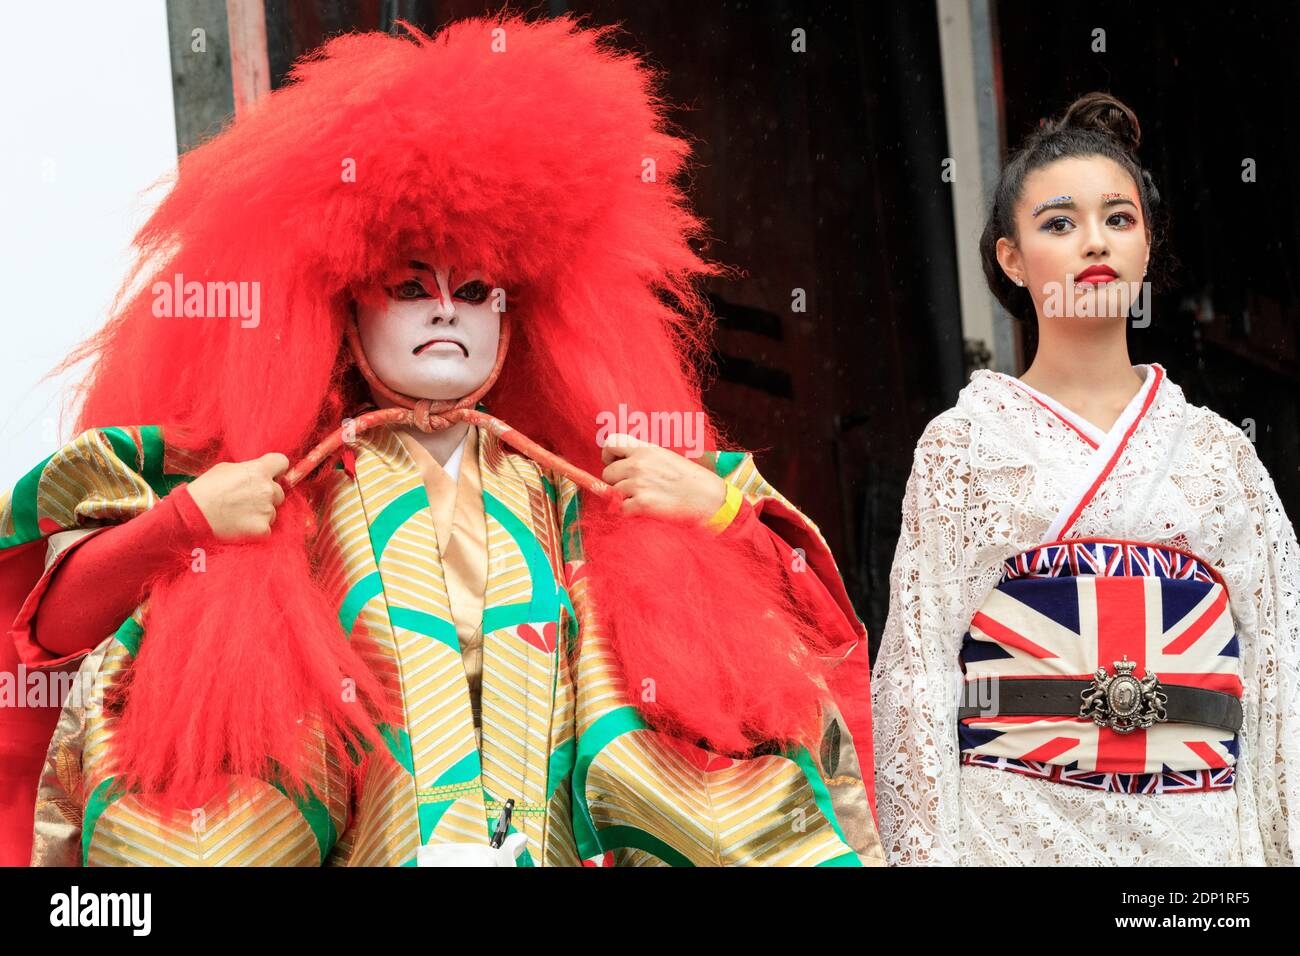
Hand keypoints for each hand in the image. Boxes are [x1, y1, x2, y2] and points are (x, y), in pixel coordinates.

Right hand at [185, 453, 288, 540]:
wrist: (193, 513)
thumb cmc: (205, 489)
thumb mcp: (226, 469)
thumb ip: (248, 469)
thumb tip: (257, 473)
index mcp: (259, 470)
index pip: (282, 462)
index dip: (276, 469)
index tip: (270, 475)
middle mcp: (267, 489)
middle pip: (278, 491)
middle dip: (266, 495)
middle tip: (246, 499)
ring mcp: (266, 510)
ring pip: (273, 511)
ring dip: (261, 513)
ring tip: (239, 514)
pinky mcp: (262, 529)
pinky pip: (267, 528)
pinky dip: (256, 529)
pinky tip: (240, 525)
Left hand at [600, 432, 726, 521]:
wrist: (710, 498)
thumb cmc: (691, 480)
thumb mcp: (666, 458)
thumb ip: (643, 457)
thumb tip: (620, 465)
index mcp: (646, 449)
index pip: (610, 443)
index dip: (609, 456)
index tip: (617, 465)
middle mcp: (639, 464)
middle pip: (607, 473)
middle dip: (616, 482)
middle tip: (634, 489)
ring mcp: (639, 483)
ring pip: (613, 492)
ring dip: (624, 499)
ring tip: (644, 500)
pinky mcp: (642, 503)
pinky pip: (620, 509)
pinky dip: (629, 513)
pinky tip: (644, 511)